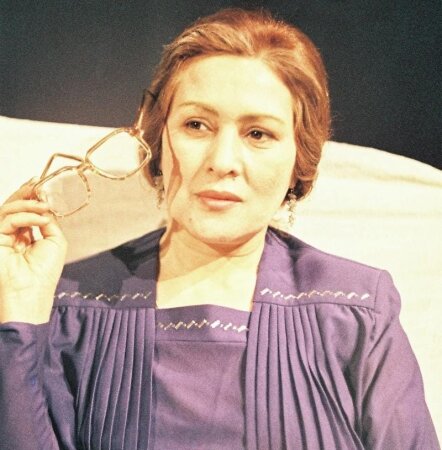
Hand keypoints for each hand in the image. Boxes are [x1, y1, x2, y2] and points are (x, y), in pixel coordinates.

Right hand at [0, 179, 67, 323]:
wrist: (31, 292)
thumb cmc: (44, 272)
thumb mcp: (55, 241)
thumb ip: (49, 222)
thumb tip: (46, 207)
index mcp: (26, 237)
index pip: (25, 212)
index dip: (32, 198)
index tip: (41, 186)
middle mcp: (12, 235)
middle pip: (13, 207)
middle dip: (26, 194)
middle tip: (37, 184)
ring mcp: (1, 237)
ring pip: (8, 210)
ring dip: (27, 203)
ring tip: (43, 203)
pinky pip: (7, 220)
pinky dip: (25, 216)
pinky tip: (40, 218)